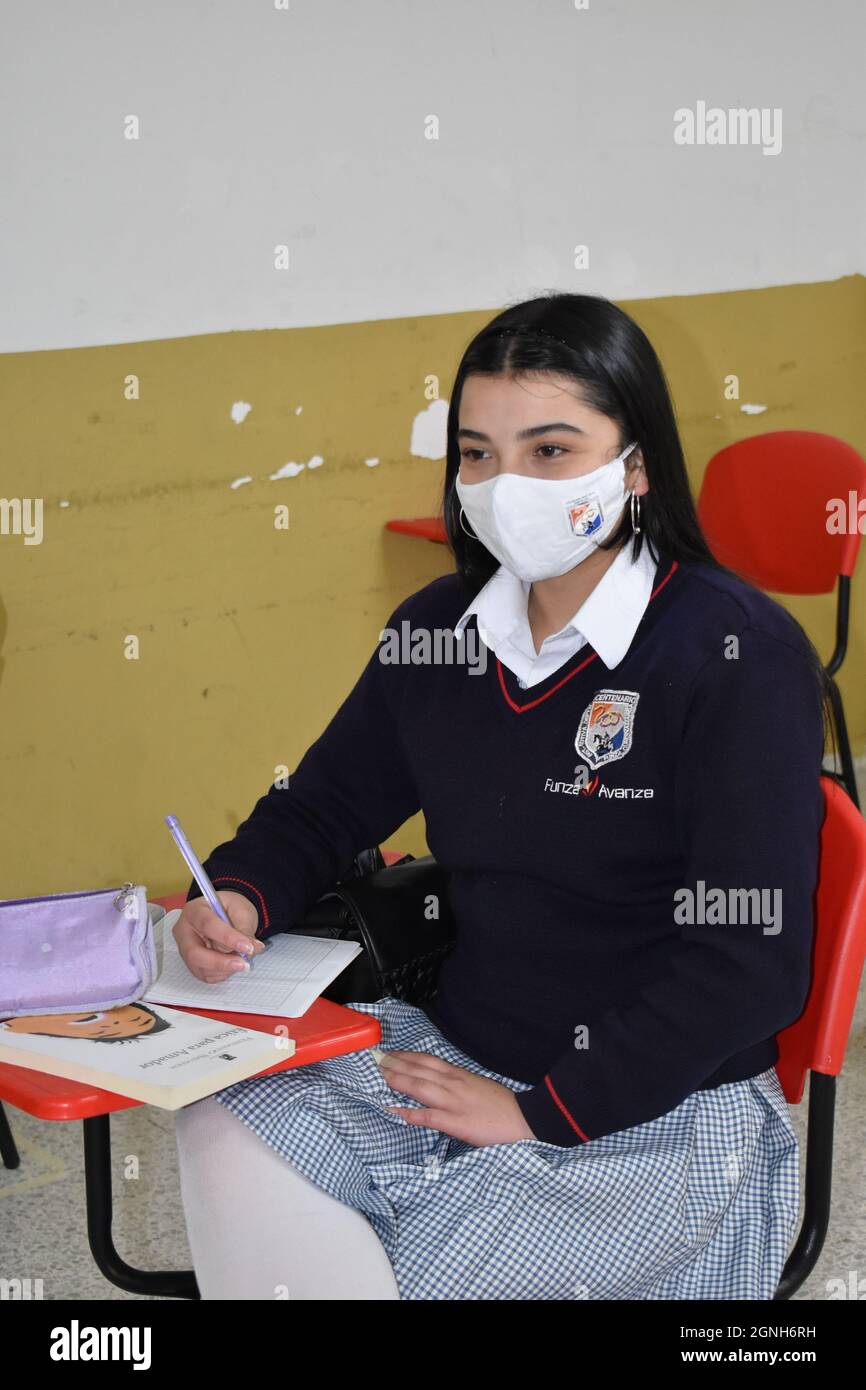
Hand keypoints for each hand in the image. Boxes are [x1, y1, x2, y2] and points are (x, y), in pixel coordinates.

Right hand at [173, 890, 265, 981]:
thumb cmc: (230, 909)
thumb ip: (244, 928)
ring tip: (243, 961)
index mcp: (194, 911)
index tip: (248, 947)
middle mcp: (184, 932)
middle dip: (221, 962)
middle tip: (243, 964)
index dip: (228, 938)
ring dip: (226, 968)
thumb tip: (251, 949)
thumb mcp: (241, 910)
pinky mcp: (192, 964)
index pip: (207, 925)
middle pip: (195, 953)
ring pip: (201, 968)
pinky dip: (223, 973)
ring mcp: (185, 950)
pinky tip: (233, 963)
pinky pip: (206, 975)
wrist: (225, 916)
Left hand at [378, 1051, 536, 1145]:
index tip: (392, 1053)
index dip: (408, 1056)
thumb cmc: (502, 1105)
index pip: (429, 1061)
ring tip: (380, 1075)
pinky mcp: (455, 1122)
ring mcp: (453, 1102)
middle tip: (377, 1059)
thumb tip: (440, 1084)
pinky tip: (394, 1110)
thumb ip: (458, 1084)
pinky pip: (427, 1116)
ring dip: (398, 1080)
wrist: (523, 1119)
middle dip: (397, 1064)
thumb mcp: (478, 1086)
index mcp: (460, 1075)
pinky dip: (409, 1113)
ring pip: (420, 1087)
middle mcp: (454, 1084)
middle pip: (420, 1070)